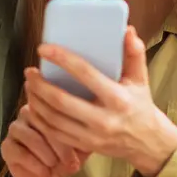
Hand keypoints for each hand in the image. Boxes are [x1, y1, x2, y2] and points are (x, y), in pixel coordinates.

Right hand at [1, 103, 86, 176]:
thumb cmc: (65, 159)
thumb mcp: (82, 146)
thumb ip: (88, 133)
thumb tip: (98, 125)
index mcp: (48, 107)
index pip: (55, 107)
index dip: (68, 127)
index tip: (80, 145)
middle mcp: (29, 112)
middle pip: (41, 120)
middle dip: (57, 143)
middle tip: (69, 160)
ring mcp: (16, 128)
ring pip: (28, 135)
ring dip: (44, 153)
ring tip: (55, 165)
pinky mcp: (7, 146)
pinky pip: (16, 150)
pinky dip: (32, 163)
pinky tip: (44, 172)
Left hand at [25, 27, 176, 176]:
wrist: (147, 143)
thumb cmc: (140, 105)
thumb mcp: (140, 80)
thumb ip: (134, 54)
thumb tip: (127, 31)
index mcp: (118, 98)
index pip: (85, 74)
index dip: (62, 59)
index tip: (44, 49)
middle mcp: (104, 119)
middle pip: (61, 101)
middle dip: (40, 84)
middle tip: (30, 71)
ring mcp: (92, 136)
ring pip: (53, 119)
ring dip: (36, 100)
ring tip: (30, 85)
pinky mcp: (84, 146)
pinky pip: (53, 133)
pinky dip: (39, 118)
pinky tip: (34, 105)